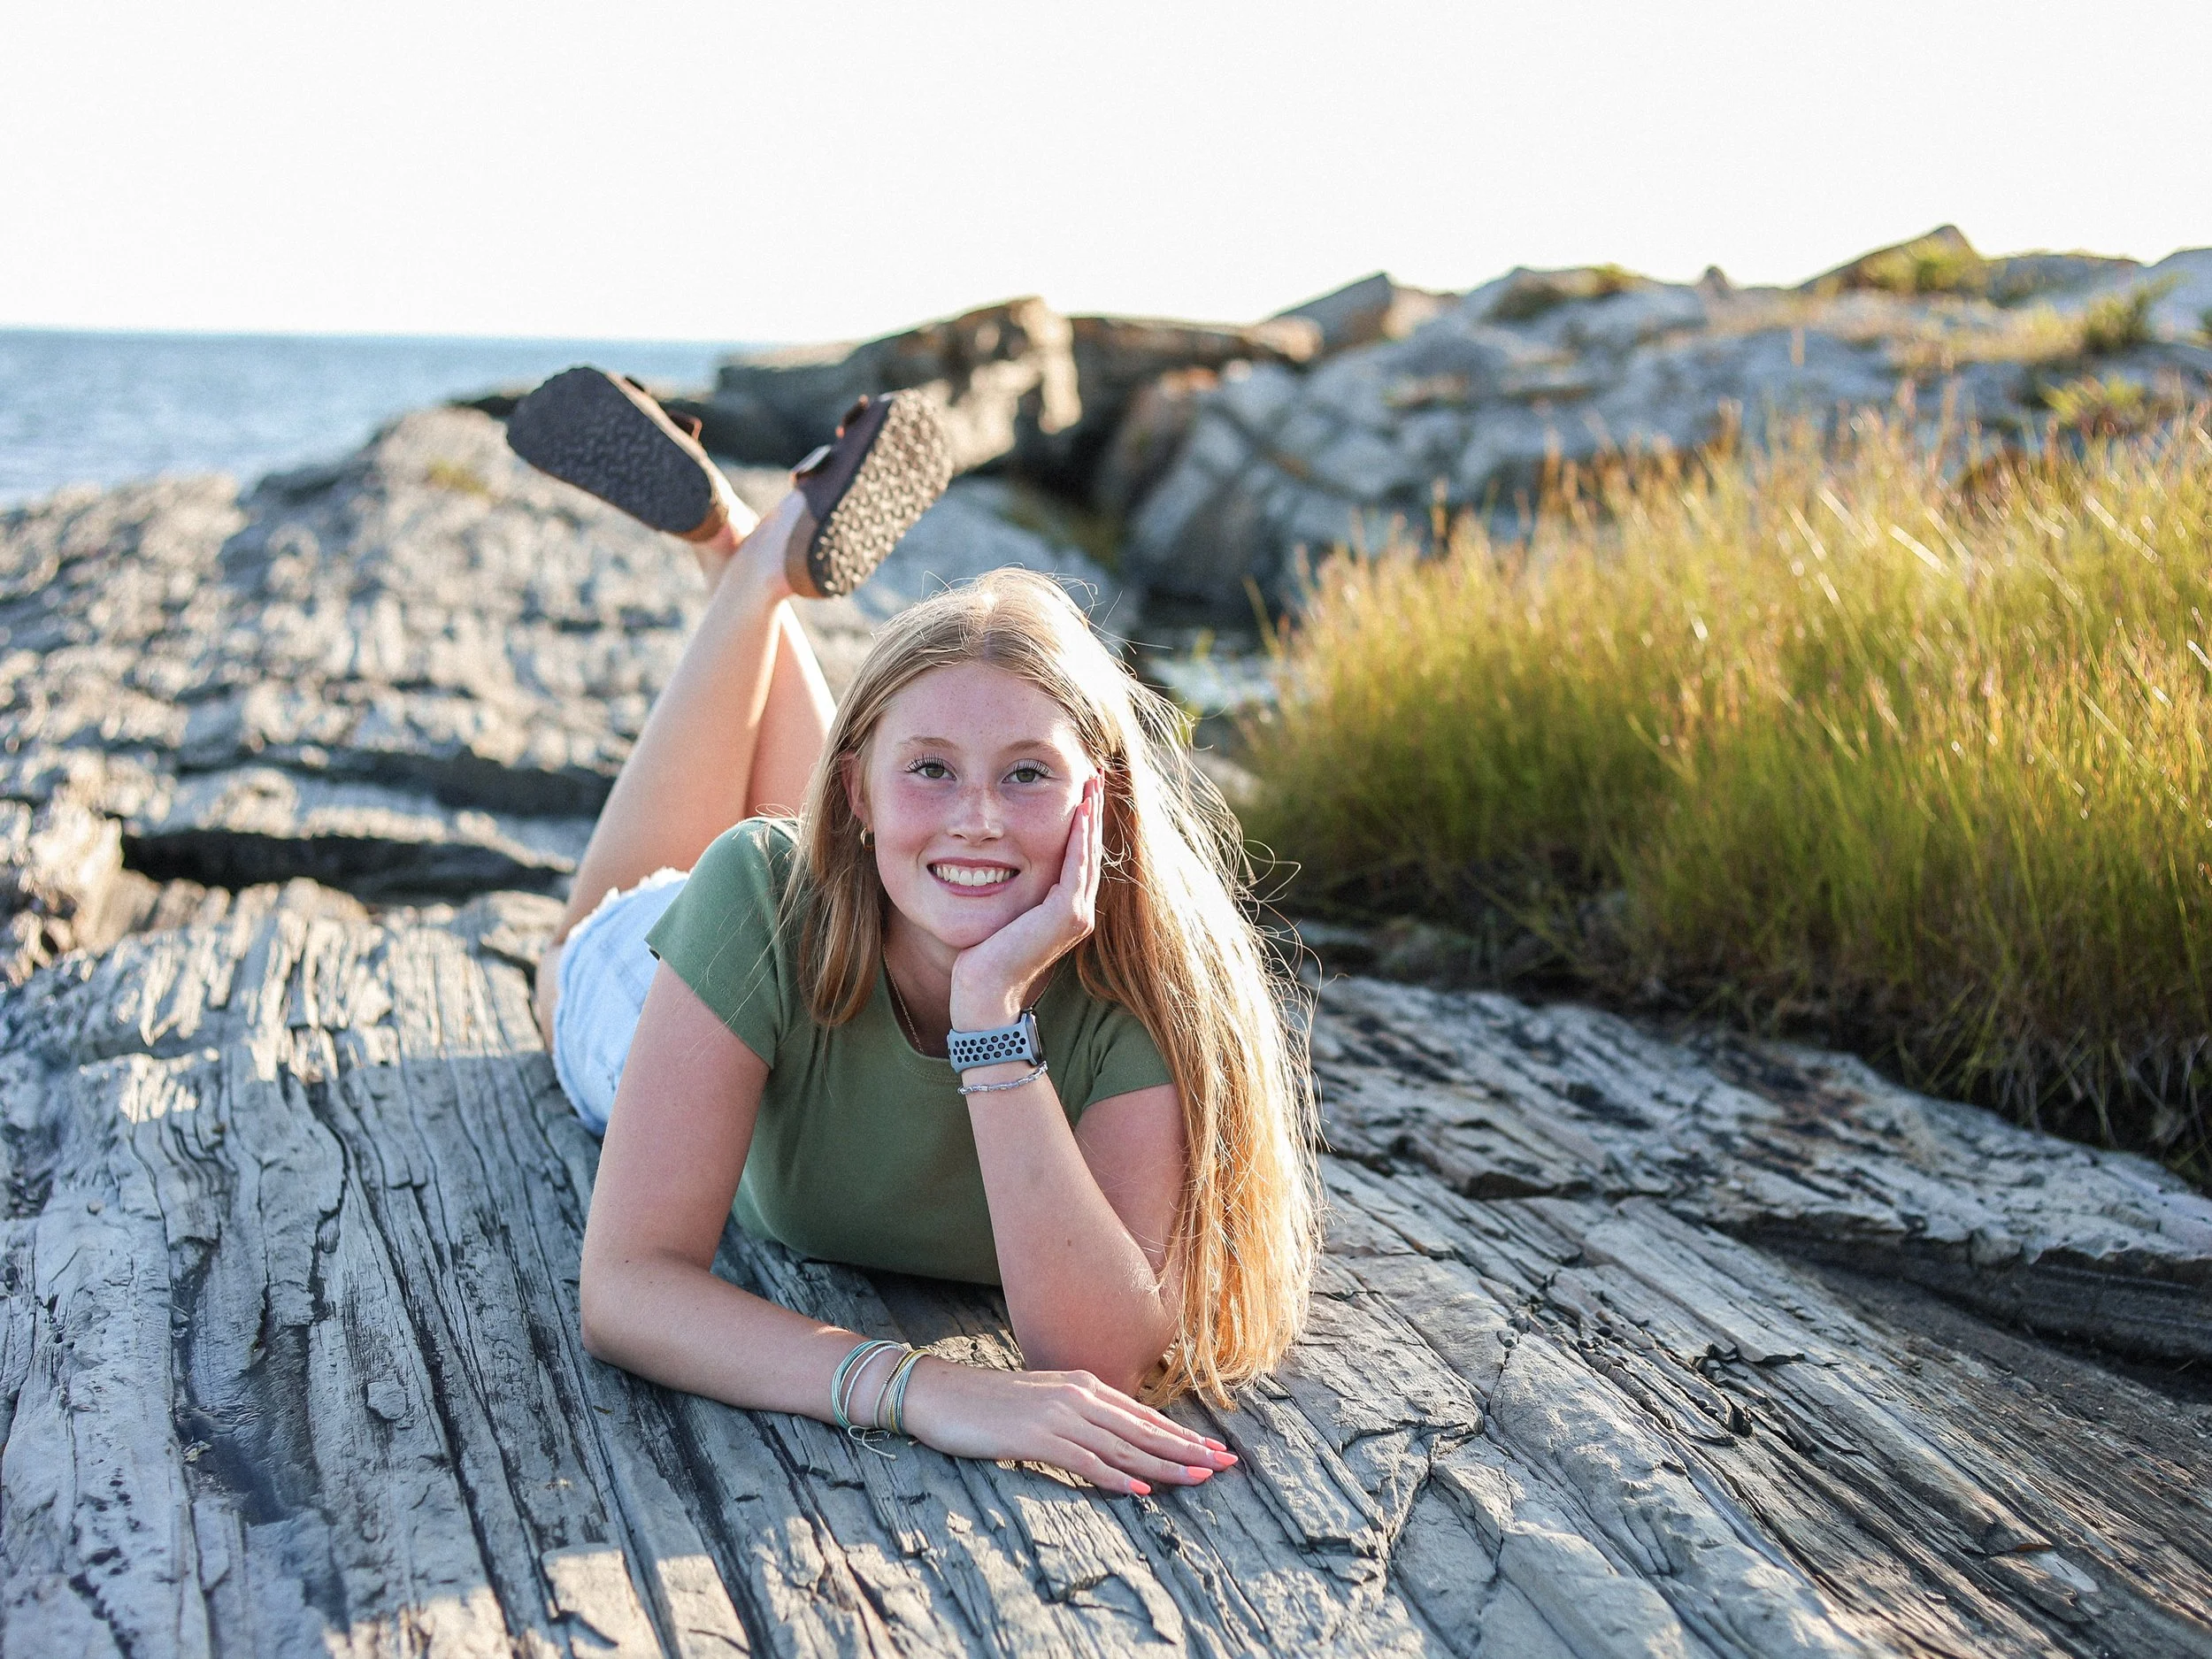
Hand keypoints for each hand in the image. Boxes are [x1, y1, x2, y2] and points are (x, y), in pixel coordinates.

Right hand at [898, 1357, 1235, 1496]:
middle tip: (1226, 1464)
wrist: (942, 1394)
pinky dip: (1116, 1476)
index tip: (1215, 1450)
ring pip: (1124, 1445)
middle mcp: (1079, 1396)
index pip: (1143, 1416)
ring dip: (1165, 1464)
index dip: (1182, 1435)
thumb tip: (1112, 1437)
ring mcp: (1060, 1415)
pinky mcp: (1038, 1437)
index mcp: (1084, 1385)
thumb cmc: (990, 1403)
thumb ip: (1079, 1414)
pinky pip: (1085, 1460)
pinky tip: (1140, 1489)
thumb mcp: (1044, 1402)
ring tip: (1199, 1478)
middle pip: (1144, 1429)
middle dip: (1188, 1449)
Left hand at [947, 775, 1103, 1028]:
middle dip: (1093, 809)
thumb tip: (992, 863)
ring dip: (1091, 815)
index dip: (1083, 821)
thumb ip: (1012, 891)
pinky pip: (1077, 866)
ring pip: (1089, 853)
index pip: (1079, 856)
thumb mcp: (1002, 913)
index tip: (1080, 788)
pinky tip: (1079, 811)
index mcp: (1067, 910)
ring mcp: (1077, 914)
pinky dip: (1079, 837)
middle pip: (1091, 849)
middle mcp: (1079, 912)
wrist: (982, 992)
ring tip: (1091, 782)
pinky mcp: (1067, 915)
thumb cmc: (982, 957)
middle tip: (1093, 773)